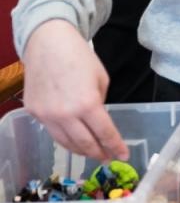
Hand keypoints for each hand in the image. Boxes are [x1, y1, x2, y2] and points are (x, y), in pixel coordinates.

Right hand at [22, 20, 126, 161]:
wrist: (48, 44)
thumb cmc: (80, 57)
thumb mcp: (101, 79)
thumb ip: (100, 102)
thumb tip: (98, 118)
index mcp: (87, 104)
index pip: (104, 133)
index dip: (115, 146)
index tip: (123, 156)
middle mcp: (65, 114)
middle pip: (84, 143)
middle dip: (98, 153)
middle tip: (108, 158)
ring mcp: (46, 115)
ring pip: (65, 142)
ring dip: (81, 150)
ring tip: (92, 153)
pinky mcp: (34, 113)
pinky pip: (52, 131)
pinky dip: (64, 138)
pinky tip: (73, 140)